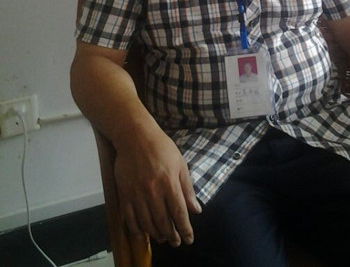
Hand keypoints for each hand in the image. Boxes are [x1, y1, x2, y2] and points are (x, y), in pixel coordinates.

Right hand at [114, 125, 201, 245]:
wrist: (135, 136)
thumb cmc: (162, 148)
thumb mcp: (180, 164)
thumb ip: (187, 188)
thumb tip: (196, 210)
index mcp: (169, 182)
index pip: (179, 213)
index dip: (185, 229)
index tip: (189, 239)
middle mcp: (153, 191)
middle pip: (163, 222)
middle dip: (172, 235)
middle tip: (176, 242)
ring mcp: (136, 194)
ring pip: (147, 223)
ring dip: (156, 234)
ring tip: (163, 238)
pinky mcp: (124, 194)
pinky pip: (129, 218)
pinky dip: (137, 229)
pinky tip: (143, 233)